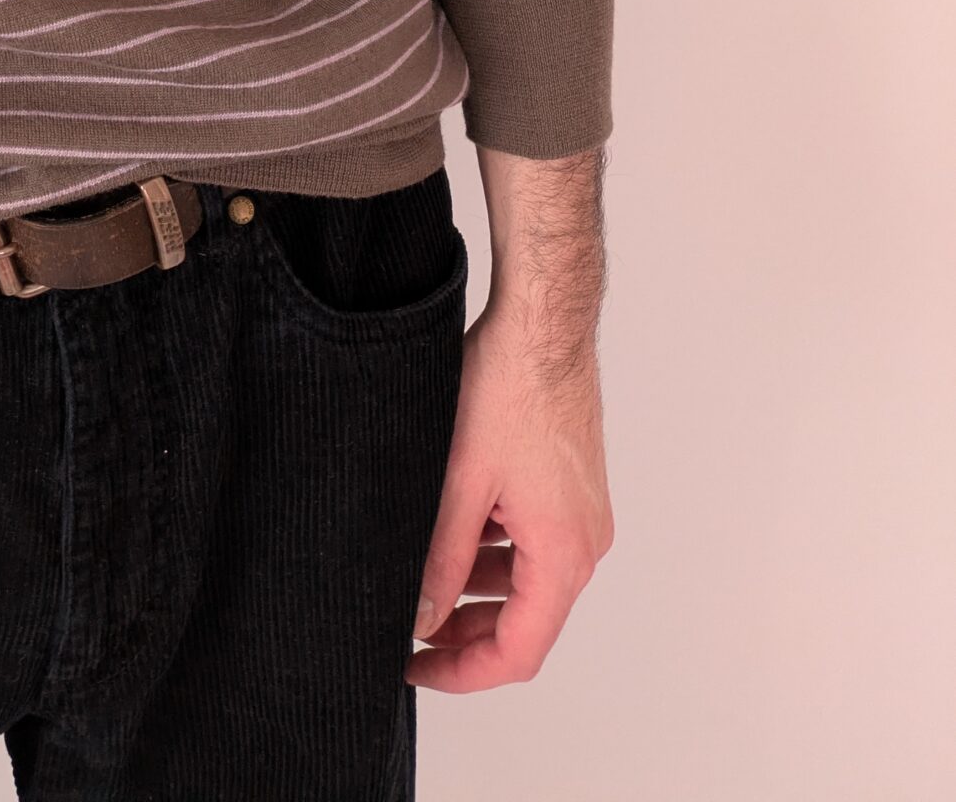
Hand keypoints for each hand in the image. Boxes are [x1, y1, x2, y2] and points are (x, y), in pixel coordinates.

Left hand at [405, 290, 613, 691]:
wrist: (542, 323)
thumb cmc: (507, 388)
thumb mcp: (459, 482)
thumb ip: (441, 559)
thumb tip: (422, 618)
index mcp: (564, 553)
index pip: (519, 650)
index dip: (462, 671)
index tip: (414, 668)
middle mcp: (585, 542)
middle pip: (526, 620)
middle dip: (465, 631)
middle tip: (409, 630)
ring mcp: (582, 513)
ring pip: (526, 578)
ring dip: (476, 585)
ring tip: (421, 573)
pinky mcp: (571, 487)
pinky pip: (532, 540)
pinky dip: (493, 548)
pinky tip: (451, 527)